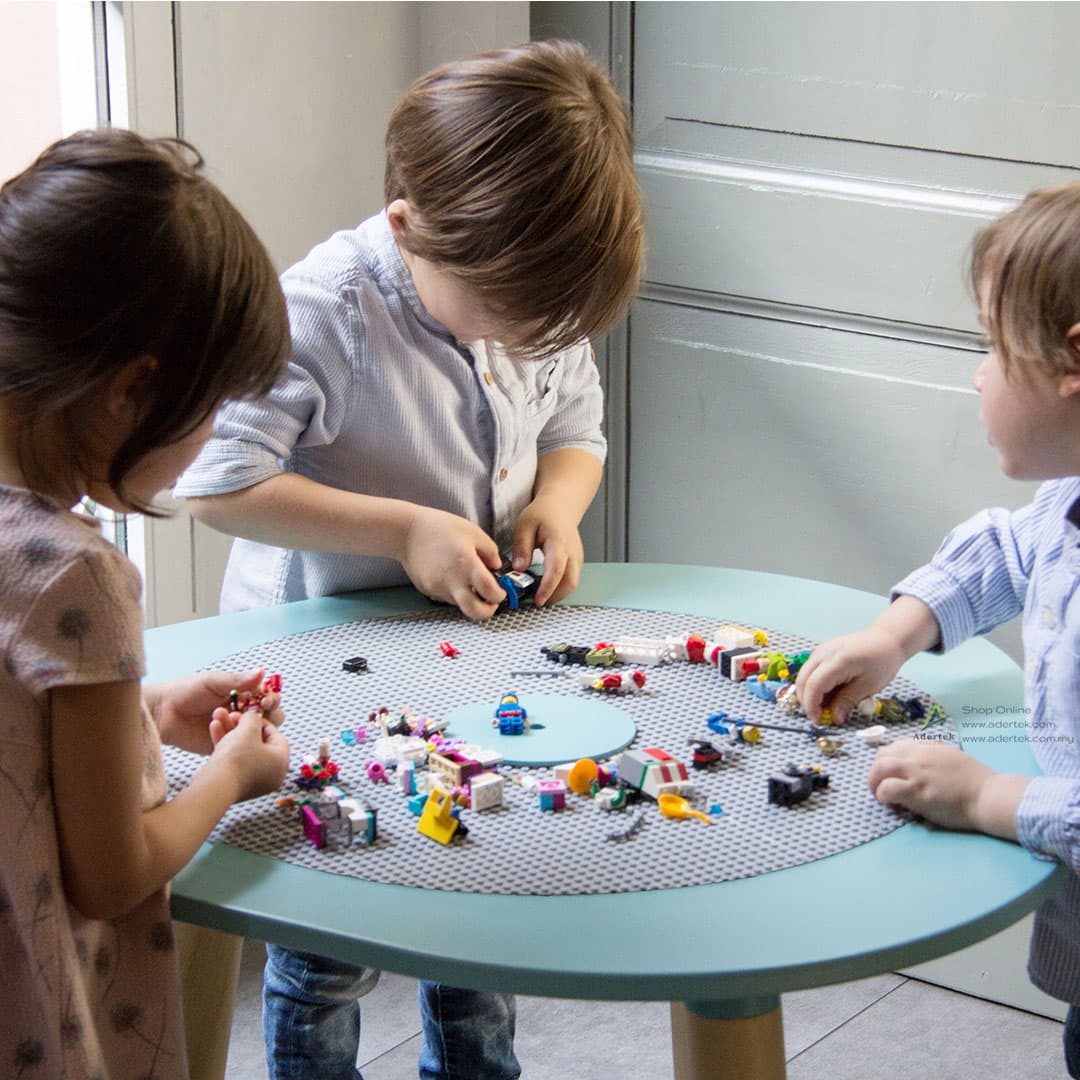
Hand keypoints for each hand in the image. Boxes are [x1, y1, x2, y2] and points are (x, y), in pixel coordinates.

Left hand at [147, 668, 283, 753]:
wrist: (162, 712)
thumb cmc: (186, 691)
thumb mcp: (213, 681)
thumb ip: (238, 680)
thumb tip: (262, 671)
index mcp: (242, 694)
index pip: (267, 697)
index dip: (271, 699)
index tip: (265, 700)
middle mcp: (242, 712)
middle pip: (270, 717)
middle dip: (268, 715)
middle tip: (257, 712)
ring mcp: (234, 730)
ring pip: (256, 733)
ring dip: (247, 726)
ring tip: (229, 718)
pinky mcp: (223, 745)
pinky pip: (237, 746)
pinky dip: (231, 738)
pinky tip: (215, 728)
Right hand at [208, 709, 290, 802]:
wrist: (215, 786)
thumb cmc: (237, 757)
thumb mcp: (248, 729)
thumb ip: (253, 718)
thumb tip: (252, 717)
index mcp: (282, 761)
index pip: (275, 735)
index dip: (260, 721)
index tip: (248, 714)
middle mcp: (272, 774)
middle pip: (258, 743)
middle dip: (242, 727)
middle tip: (232, 716)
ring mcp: (254, 782)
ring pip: (243, 751)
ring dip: (230, 733)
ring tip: (218, 719)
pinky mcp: (237, 786)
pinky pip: (234, 762)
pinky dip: (225, 747)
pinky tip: (214, 730)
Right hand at [401, 505, 505, 618]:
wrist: (407, 532)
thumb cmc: (438, 527)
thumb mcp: (473, 532)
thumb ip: (490, 551)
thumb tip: (496, 566)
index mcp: (467, 565)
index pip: (490, 592)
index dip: (500, 596)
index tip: (500, 592)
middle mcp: (452, 581)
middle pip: (475, 612)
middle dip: (487, 611)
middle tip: (490, 603)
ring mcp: (438, 588)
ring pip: (460, 603)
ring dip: (468, 597)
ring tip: (466, 578)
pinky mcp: (428, 590)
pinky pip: (446, 596)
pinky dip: (453, 591)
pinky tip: (450, 574)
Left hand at [511, 494, 584, 606]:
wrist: (561, 506)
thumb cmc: (543, 513)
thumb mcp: (524, 525)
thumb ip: (522, 547)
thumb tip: (519, 568)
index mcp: (559, 542)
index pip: (557, 570)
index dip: (548, 588)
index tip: (537, 600)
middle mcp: (572, 552)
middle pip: (570, 582)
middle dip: (554, 597)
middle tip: (535, 601)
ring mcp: (577, 558)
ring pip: (572, 583)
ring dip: (556, 593)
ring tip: (537, 593)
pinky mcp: (576, 562)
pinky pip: (571, 579)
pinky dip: (559, 587)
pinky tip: (544, 585)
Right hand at [795, 627, 908, 723]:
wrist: (886, 639)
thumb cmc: (882, 661)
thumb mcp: (869, 686)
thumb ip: (848, 701)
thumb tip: (835, 718)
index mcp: (838, 661)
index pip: (814, 685)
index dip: (811, 705)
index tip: (818, 720)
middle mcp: (824, 653)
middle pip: (802, 680)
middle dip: (806, 701)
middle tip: (819, 716)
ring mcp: (821, 650)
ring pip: (803, 675)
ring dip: (809, 693)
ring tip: (824, 706)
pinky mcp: (822, 651)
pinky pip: (810, 670)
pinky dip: (813, 684)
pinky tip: (827, 693)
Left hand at [868, 739, 1023, 836]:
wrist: (988, 795)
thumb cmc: (975, 780)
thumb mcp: (950, 756)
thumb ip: (931, 755)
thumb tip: (917, 762)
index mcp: (926, 746)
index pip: (895, 746)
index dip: (888, 760)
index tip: (890, 773)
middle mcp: (918, 756)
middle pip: (882, 755)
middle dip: (876, 770)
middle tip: (879, 785)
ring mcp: (916, 773)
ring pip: (880, 768)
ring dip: (874, 781)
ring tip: (878, 794)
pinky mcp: (916, 792)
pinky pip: (887, 789)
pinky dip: (882, 795)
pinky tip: (889, 803)